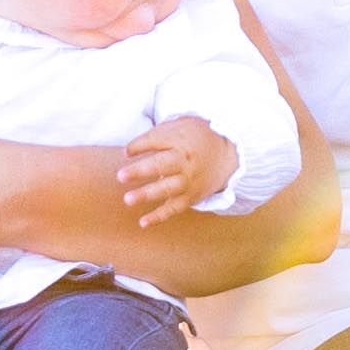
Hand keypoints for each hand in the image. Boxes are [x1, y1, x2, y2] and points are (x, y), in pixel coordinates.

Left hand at [119, 116, 238, 228]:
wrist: (228, 154)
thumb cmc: (195, 138)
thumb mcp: (179, 126)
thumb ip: (156, 135)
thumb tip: (128, 151)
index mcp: (181, 140)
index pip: (156, 141)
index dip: (139, 146)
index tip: (127, 152)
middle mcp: (185, 161)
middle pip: (162, 165)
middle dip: (141, 171)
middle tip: (121, 176)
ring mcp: (188, 181)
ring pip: (168, 188)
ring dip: (148, 194)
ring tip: (128, 199)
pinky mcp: (190, 197)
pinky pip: (174, 208)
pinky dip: (159, 216)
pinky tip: (143, 222)